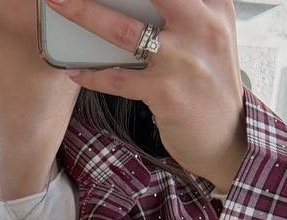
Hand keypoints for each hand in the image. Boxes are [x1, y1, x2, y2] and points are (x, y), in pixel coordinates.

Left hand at [46, 0, 247, 190]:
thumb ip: (189, 11)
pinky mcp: (165, 92)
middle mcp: (201, 27)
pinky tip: (75, 70)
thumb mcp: (212, 37)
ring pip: (124, 30)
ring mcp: (182, 60)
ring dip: (85, 14)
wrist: (226, 138)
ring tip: (61, 4)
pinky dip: (92, 74)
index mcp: (215, 7)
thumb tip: (141, 3)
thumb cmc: (210, 86)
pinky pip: (118, 79)